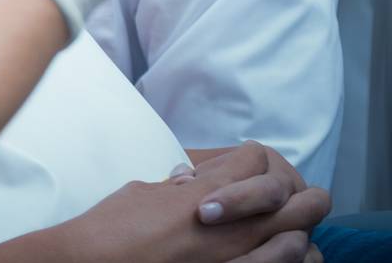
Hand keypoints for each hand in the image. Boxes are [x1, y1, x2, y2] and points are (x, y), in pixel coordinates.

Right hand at [45, 145, 328, 262]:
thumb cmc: (112, 230)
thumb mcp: (142, 193)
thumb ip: (176, 187)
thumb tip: (189, 182)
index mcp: (207, 194)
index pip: (256, 160)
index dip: (249, 160)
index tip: (239, 166)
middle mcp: (233, 225)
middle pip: (293, 197)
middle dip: (290, 192)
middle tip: (282, 197)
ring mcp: (240, 259)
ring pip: (300, 238)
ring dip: (295, 232)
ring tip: (283, 233)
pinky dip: (289, 261)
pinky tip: (276, 258)